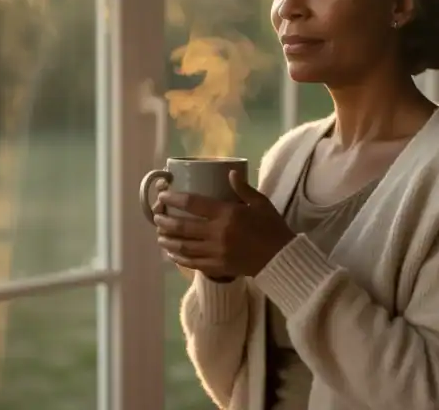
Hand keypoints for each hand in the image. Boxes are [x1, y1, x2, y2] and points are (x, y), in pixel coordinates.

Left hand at [154, 170, 295, 278]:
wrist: (282, 259)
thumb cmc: (272, 228)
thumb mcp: (260, 203)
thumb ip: (243, 188)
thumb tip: (229, 172)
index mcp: (227, 214)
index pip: (193, 204)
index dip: (174, 199)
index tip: (163, 196)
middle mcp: (218, 233)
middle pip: (183, 227)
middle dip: (165, 221)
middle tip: (156, 217)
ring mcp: (216, 252)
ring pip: (184, 246)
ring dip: (168, 240)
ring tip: (159, 235)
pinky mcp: (218, 267)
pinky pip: (193, 262)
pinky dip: (179, 257)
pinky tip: (172, 253)